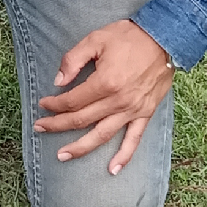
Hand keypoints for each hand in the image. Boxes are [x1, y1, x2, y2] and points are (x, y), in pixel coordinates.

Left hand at [32, 19, 174, 174]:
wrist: (165, 37)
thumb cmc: (130, 36)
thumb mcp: (96, 39)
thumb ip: (73, 60)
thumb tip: (58, 82)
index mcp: (104, 82)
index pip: (72, 101)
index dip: (54, 105)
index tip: (43, 104)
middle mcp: (118, 101)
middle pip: (81, 120)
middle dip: (57, 125)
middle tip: (40, 128)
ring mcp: (132, 110)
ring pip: (102, 135)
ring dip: (81, 148)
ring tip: (63, 156)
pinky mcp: (145, 113)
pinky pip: (134, 139)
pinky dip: (124, 156)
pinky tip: (113, 170)